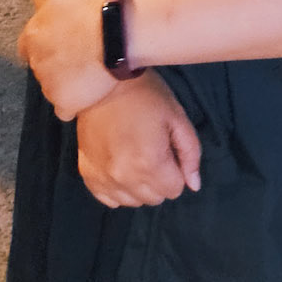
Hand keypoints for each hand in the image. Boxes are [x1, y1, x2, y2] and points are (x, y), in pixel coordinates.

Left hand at [17, 0, 115, 120]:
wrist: (116, 32)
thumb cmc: (93, 5)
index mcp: (32, 35)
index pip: (27, 46)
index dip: (44, 44)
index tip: (62, 41)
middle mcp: (35, 62)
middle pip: (41, 68)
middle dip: (56, 64)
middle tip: (80, 55)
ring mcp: (48, 85)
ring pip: (53, 88)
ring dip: (66, 83)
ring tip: (88, 72)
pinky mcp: (64, 104)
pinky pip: (65, 109)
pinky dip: (75, 103)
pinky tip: (91, 90)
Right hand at [74, 70, 201, 207]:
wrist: (104, 80)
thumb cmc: (146, 95)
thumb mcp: (177, 117)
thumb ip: (190, 153)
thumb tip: (194, 185)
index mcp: (149, 163)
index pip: (174, 190)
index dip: (176, 169)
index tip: (168, 149)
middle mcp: (124, 177)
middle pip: (154, 199)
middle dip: (160, 179)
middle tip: (153, 149)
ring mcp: (103, 178)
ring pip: (132, 201)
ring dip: (138, 185)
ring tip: (135, 154)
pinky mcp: (87, 174)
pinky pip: (108, 198)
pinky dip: (117, 187)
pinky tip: (119, 164)